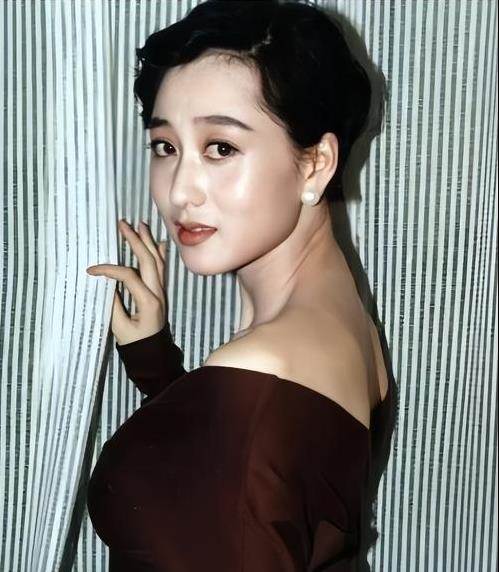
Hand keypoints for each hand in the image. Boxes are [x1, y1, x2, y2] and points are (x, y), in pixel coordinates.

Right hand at [86, 219, 168, 345]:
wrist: (154, 353)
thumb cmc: (135, 343)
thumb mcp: (120, 328)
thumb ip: (114, 306)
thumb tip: (107, 285)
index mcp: (148, 302)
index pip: (128, 276)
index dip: (109, 270)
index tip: (91, 271)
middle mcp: (158, 292)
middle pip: (148, 260)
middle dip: (135, 241)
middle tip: (123, 225)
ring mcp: (162, 291)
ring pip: (157, 261)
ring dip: (148, 242)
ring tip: (140, 224)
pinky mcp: (161, 291)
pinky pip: (163, 268)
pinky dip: (160, 254)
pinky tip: (159, 242)